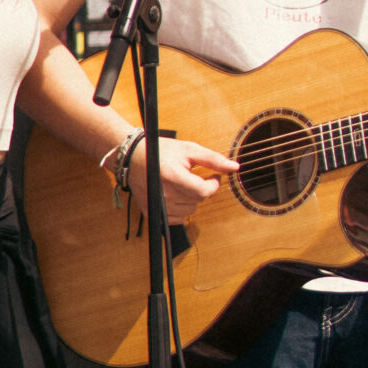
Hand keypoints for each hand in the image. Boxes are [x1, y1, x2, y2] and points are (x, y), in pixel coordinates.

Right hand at [121, 134, 238, 224]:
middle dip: (202, 189)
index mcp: (173, 177)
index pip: (204, 192)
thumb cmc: (161, 151)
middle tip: (196, 176)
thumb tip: (235, 167)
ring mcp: (157, 206)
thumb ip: (213, 159)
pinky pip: (177, 218)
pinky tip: (175, 194)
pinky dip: (181, 208)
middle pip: (198, 201)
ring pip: (190, 211)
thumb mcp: (189, 149)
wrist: (132, 158)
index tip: (213, 176)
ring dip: (191, 199)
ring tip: (182, 183)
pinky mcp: (152, 213)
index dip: (213, 185)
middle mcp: (164, 194)